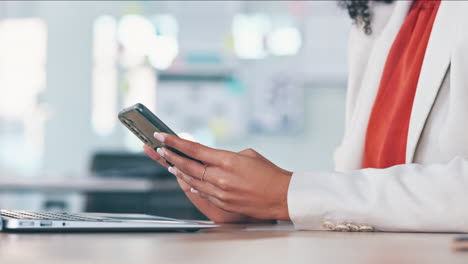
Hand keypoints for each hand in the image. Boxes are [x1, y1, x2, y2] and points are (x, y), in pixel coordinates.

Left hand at [149, 133, 292, 220]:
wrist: (283, 197)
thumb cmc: (270, 174)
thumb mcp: (249, 155)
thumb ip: (227, 155)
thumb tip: (214, 158)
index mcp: (227, 160)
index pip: (194, 149)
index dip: (175, 142)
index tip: (162, 136)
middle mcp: (221, 177)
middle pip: (187, 166)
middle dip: (171, 156)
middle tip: (160, 149)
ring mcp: (220, 192)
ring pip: (192, 180)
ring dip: (179, 171)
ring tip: (169, 164)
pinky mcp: (223, 203)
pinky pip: (202, 193)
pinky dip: (193, 185)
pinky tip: (186, 180)